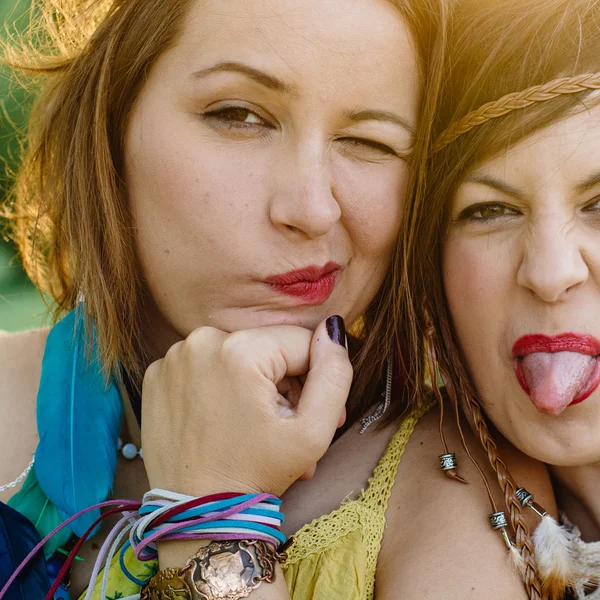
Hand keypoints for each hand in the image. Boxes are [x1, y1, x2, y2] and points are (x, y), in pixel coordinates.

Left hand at [141, 316, 351, 496]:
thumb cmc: (254, 476)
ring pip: (238, 357)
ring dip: (255, 388)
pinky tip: (227, 422)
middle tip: (286, 428)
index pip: (302, 342)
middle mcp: (200, 341)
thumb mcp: (313, 433)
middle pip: (268, 348)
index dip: (316, 378)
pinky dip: (221, 388)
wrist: (194, 516)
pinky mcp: (157, 375)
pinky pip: (206, 367)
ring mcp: (173, 357)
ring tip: (259, 430)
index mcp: (240, 349)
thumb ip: (334, 375)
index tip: (311, 416)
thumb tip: (332, 330)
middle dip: (285, 385)